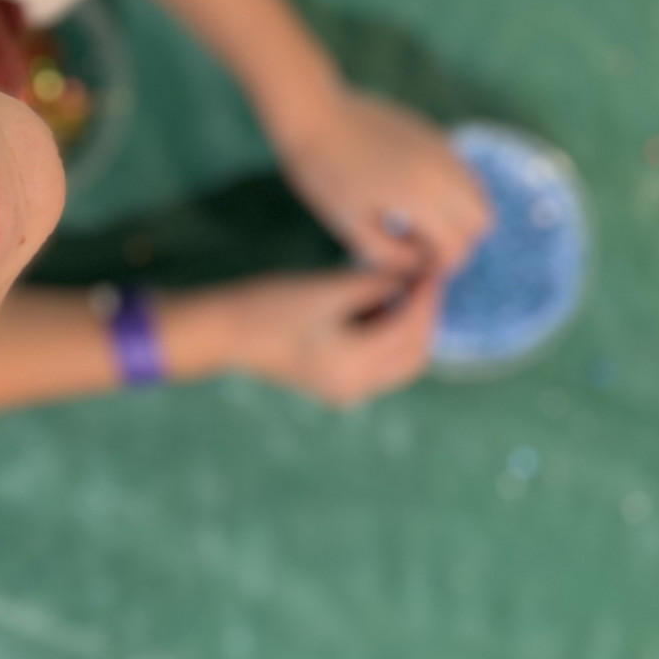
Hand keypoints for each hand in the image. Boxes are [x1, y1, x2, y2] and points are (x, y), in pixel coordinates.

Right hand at [178, 267, 442, 406]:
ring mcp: (345, 391)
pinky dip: (389, 339)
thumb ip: (375, 285)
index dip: (428, 298)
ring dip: (409, 329)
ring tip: (405, 291)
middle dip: (425, 317)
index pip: (412, 332)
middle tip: (426, 280)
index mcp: (357, 367)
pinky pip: (378, 365)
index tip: (435, 267)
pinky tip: (380, 309)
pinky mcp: (334, 384)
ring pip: (399, 364)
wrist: (222, 331)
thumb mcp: (327, 288)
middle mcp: (357, 388)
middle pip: (414, 356)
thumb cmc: (270, 305)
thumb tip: (411, 278)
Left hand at [272, 84, 491, 274]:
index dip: (438, 267)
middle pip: (481, 222)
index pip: (457, 247)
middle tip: (420, 251)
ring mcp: (442, 148)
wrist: (313, 113)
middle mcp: (442, 170)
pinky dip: (452, 192)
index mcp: (421, 195)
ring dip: (458, 216)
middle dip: (457, 242)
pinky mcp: (434, 134)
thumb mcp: (350, 225)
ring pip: (478, 194)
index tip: (414, 272)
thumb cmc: (323, 173)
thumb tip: (419, 263)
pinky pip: (462, 171)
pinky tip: (414, 199)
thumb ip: (389, 255)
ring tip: (417, 226)